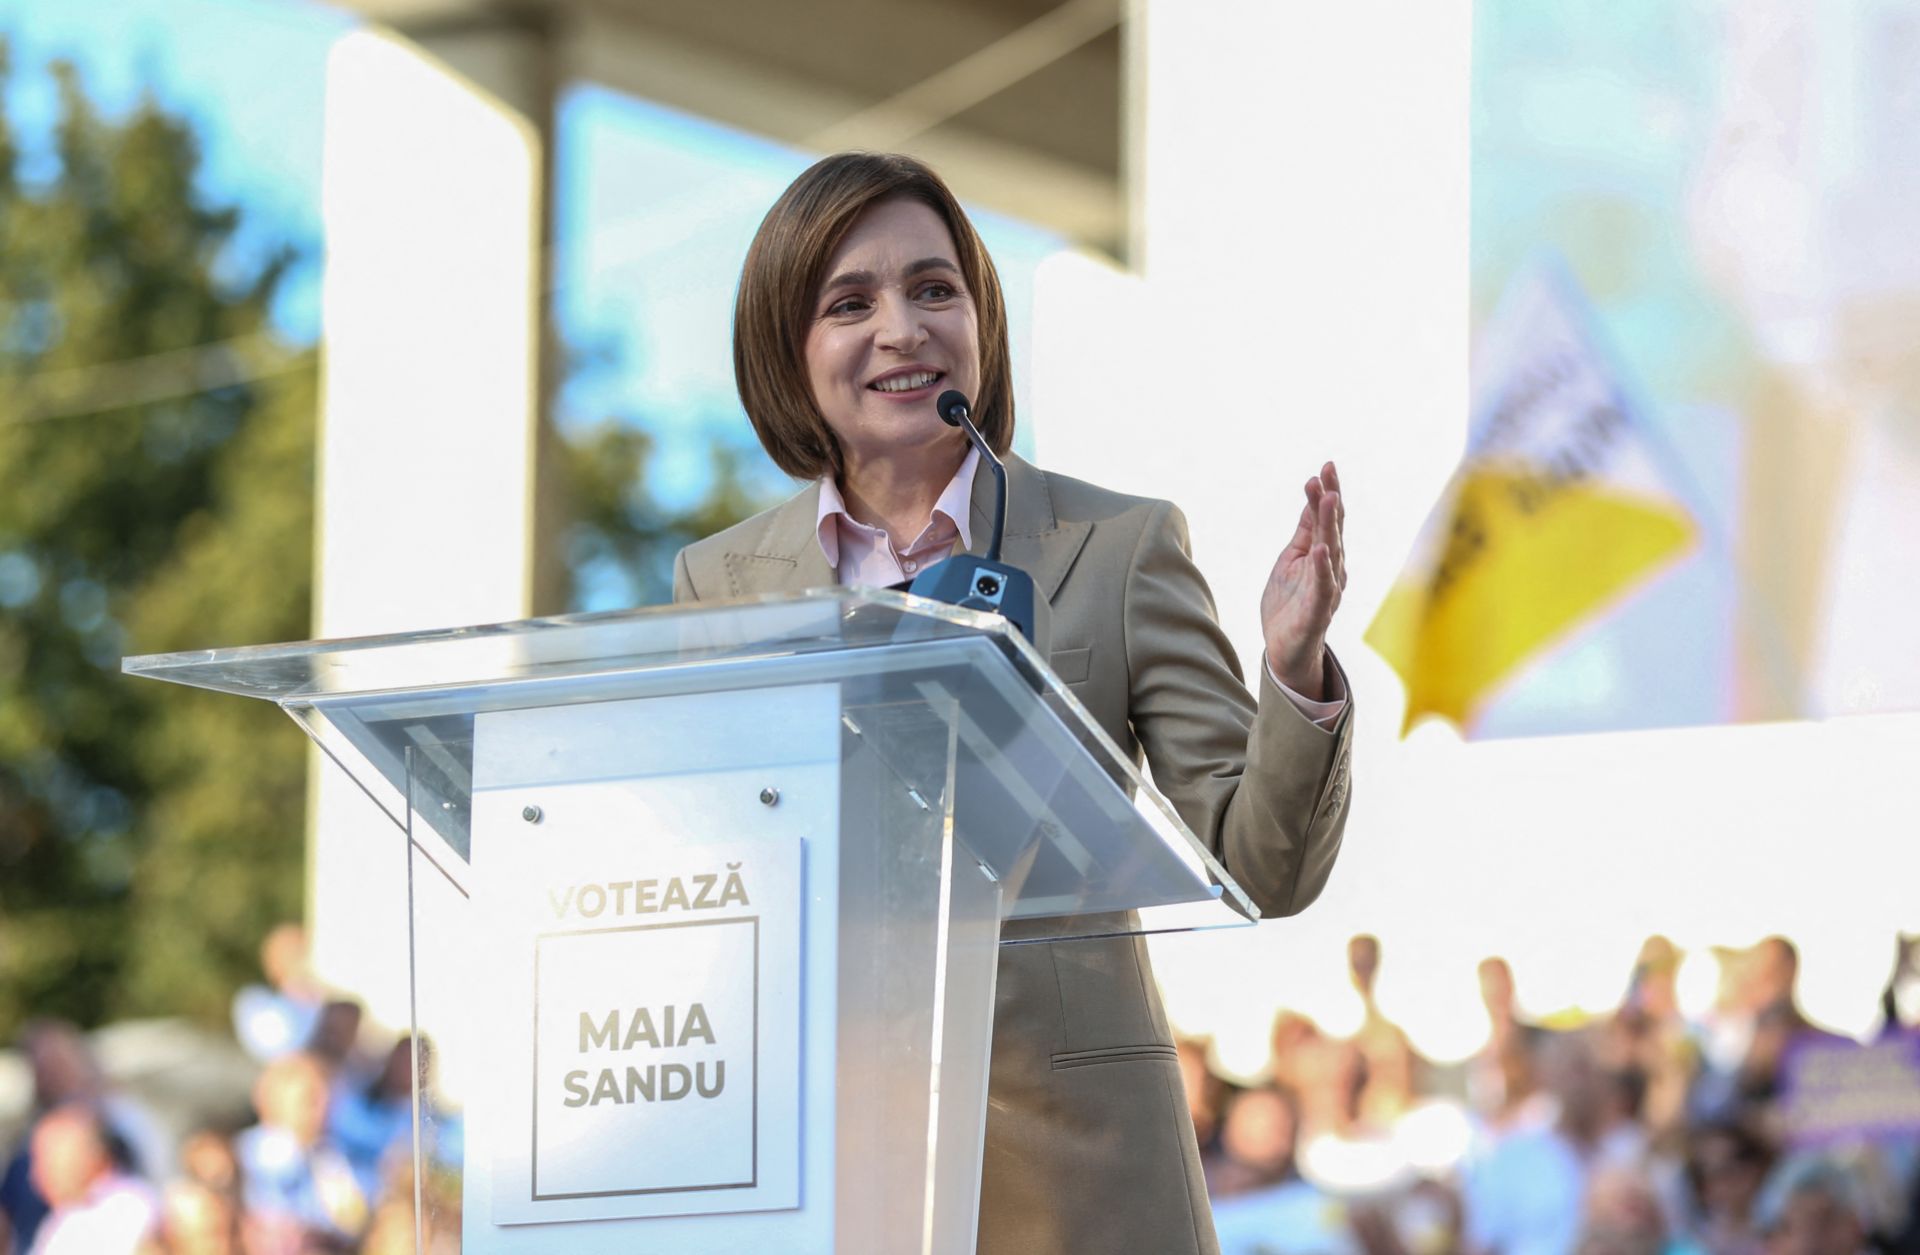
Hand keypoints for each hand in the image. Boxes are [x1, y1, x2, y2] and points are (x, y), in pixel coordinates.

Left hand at [1261, 461, 1345, 698]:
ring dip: (1329, 525)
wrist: (1285, 650)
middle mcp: (1331, 569)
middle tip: (1328, 472)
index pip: (1326, 519)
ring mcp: (1326, 589)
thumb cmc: (1290, 604)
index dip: (1326, 493)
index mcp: (1323, 556)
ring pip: (1330, 552)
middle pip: (1332, 529)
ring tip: (1328, 498)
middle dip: (1330, 500)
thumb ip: (1304, 532)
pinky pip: (1323, 588)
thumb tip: (1313, 498)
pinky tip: (1319, 550)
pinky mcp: (1318, 612)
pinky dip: (1321, 569)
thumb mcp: (1291, 560)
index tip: (1325, 466)